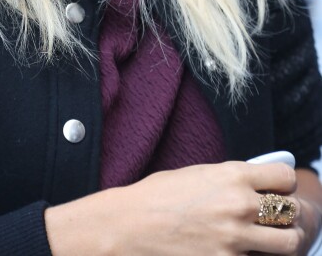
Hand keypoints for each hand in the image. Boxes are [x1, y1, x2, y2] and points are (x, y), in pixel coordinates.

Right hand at [45, 161, 303, 255]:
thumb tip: (253, 185)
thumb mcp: (197, 174)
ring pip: (288, 245)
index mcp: (232, 176)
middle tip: (274, 219)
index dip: (283, 185)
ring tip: (265, 240)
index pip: (285, 179)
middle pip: (293, 214)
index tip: (275, 189)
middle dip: (288, 216)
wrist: (129, 226)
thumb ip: (230, 179)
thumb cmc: (157, 196)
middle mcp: (240, 206)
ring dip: (281, 242)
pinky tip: (239, 250)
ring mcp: (235, 239)